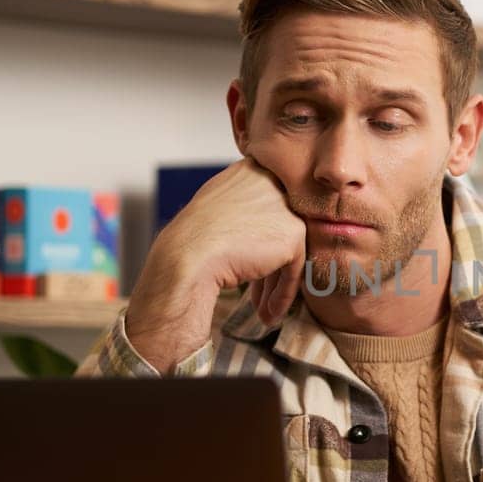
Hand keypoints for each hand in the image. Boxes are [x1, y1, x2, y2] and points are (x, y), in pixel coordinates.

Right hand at [125, 159, 304, 371]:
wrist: (187, 257)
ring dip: (276, 283)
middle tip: (260, 294)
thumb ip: (243, 205)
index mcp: (251, 169)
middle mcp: (272, 181)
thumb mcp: (217, 206)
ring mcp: (285, 206)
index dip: (263, 238)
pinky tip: (269, 312)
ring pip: (290, 250)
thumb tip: (260, 224)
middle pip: (282, 228)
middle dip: (272, 265)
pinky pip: (295, 269)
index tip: (255, 263)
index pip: (271, 204)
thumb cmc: (192, 239)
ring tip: (263, 308)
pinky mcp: (294, 233)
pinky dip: (283, 293)